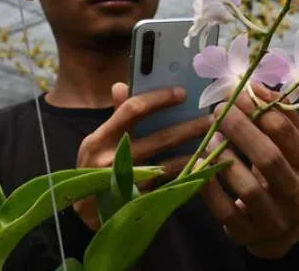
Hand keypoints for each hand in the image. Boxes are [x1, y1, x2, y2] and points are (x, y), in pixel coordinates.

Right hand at [73, 82, 210, 230]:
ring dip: (195, 153)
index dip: (159, 99)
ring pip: (169, 164)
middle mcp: (111, 160)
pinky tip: (203, 167)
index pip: (133, 110)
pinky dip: (187, 175)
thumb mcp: (98, 142)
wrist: (83, 213)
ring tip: (215, 143)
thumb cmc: (94, 169)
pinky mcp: (138, 202)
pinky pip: (169, 185)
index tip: (183, 93)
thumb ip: (115, 115)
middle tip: (211, 119)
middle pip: (160, 138)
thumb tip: (121, 85)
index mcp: (100, 139)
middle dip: (189, 127)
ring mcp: (126, 184)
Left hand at [200, 84, 298, 258]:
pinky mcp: (249, 235)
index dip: (260, 110)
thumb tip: (256, 87)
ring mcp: (275, 220)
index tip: (239, 95)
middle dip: (241, 129)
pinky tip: (199, 164)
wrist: (283, 231)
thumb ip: (283, 116)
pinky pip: (225, 211)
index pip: (289, 134)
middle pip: (269, 158)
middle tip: (220, 110)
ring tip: (210, 136)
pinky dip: (209, 187)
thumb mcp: (294, 148)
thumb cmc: (285, 175)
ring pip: (247, 188)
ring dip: (224, 157)